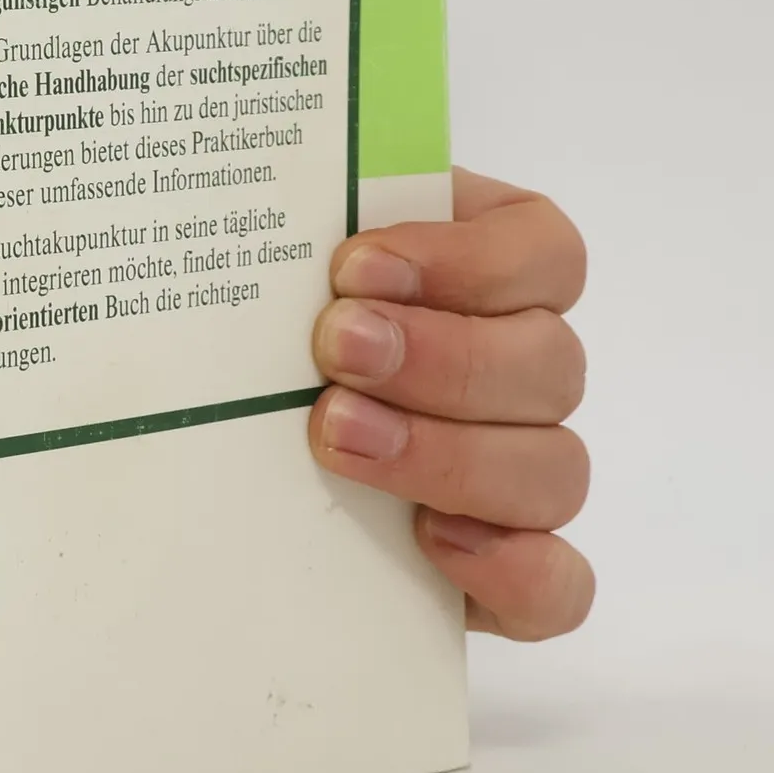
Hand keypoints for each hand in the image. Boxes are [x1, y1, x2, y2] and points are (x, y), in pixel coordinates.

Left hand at [308, 168, 592, 639]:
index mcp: (497, 272)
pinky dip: (513, 568)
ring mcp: (523, 474)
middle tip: (336, 348)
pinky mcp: (506, 570)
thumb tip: (271, 188)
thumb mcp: (279, 259)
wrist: (215, 450)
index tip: (356, 267)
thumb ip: (299, 229)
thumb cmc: (264, 325)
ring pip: (553, 470)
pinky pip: (558, 584)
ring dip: (450, 453)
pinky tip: (431, 539)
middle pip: (548, 364)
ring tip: (337, 435)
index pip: (544, 254)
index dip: (467, 259)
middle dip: (441, 356)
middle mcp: (526, 372)